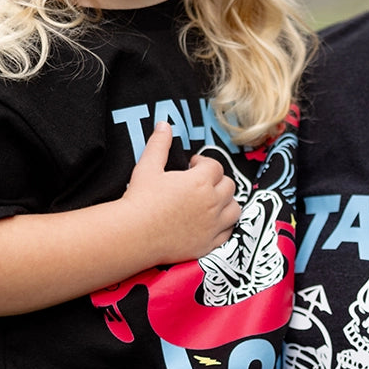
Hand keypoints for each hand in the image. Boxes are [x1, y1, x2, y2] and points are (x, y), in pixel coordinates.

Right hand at [123, 123, 240, 263]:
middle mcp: (212, 202)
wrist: (133, 234)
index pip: (215, 166)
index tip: (192, 166)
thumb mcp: (148, 167)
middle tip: (200, 184)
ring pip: (234, 208)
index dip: (204, 164)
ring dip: (226, 202)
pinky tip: (211, 222)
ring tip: (211, 202)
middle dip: (216, 181)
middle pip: (228, 185)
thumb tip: (164, 125)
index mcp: (200, 181)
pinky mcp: (209, 243)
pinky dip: (224, 226)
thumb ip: (159, 144)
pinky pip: (229, 232)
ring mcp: (213, 225)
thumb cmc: (140, 200)